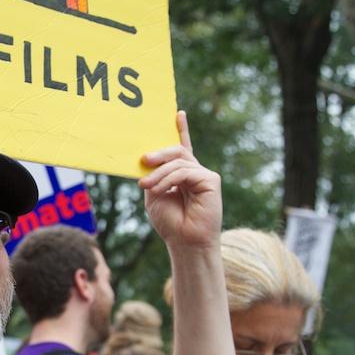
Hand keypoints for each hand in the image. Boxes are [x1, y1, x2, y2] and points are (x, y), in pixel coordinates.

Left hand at [138, 111, 222, 250]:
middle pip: (177, 151)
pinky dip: (169, 180)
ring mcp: (204, 175)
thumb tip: (147, 158)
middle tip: (143, 160)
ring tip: (146, 186)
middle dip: (159, 153)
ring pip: (178, 161)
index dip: (181, 130)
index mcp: (182, 175)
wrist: (184, 242)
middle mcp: (195, 172)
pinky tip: (159, 190)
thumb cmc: (170, 223)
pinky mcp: (211, 180)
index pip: (182, 148)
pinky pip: (185, 171)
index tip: (177, 113)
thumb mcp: (154, 195)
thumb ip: (153, 176)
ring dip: (158, 173)